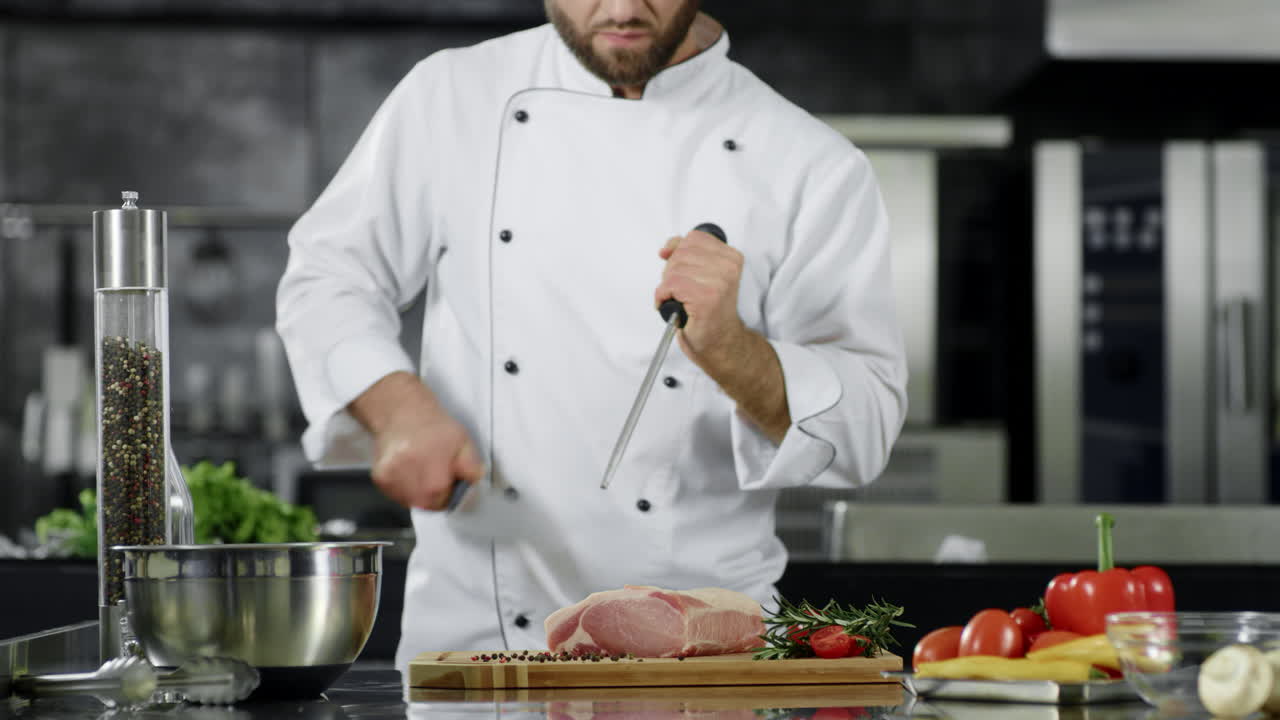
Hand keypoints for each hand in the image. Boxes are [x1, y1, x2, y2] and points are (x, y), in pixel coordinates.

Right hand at [349, 372, 484, 510]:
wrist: (400, 409)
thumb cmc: (433, 426)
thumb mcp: (463, 443)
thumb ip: (472, 469)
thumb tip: (475, 484)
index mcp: (434, 484)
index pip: (447, 503)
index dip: (451, 490)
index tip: (451, 477)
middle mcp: (411, 489)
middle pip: (428, 504)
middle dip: (435, 491)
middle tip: (436, 468)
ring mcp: (393, 484)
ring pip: (411, 500)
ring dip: (418, 489)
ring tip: (421, 464)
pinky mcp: (380, 479)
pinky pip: (396, 490)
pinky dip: (403, 482)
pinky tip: (408, 464)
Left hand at [655, 227, 747, 365]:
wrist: (721, 343)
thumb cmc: (710, 312)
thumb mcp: (702, 275)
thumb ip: (686, 254)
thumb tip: (666, 249)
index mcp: (731, 257)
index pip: (694, 237)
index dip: (679, 252)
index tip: (679, 270)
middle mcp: (728, 267)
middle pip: (681, 253)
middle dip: (672, 272)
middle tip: (680, 291)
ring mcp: (718, 283)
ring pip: (674, 269)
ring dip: (668, 287)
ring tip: (679, 300)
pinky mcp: (705, 298)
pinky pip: (670, 286)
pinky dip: (663, 297)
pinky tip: (673, 306)